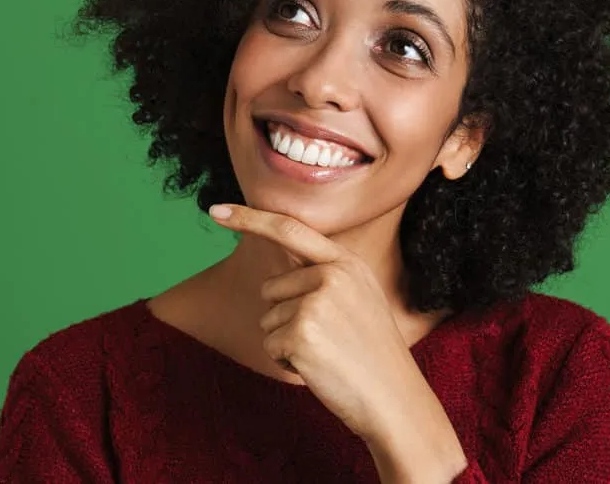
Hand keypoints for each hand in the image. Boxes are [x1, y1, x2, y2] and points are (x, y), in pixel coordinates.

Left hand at [208, 203, 437, 444]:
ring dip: (288, 342)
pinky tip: (319, 369)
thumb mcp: (360, 298)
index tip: (216, 210)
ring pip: (269, 319)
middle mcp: (331, 276)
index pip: (289, 229)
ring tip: (328, 354)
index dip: (249, 218)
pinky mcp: (300, 334)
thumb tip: (279, 277)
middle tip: (328, 340)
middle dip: (287, 317)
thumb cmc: (372, 355)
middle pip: (272, 289)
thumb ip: (326, 276)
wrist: (394, 399)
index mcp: (346, 263)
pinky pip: (270, 346)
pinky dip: (287, 362)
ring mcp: (315, 304)